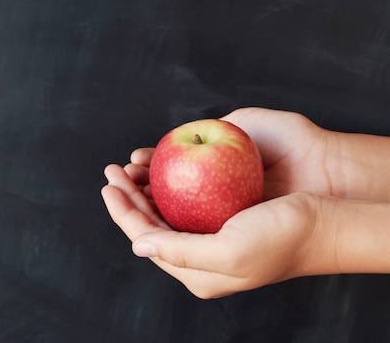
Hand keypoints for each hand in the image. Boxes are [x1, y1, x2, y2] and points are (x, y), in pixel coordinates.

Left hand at [102, 164, 326, 298]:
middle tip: (112, 170)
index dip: (122, 213)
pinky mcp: (224, 209)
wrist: (327, 220)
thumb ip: (180, 252)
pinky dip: (169, 180)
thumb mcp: (229, 252)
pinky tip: (160, 166)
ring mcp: (211, 229)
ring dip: (144, 186)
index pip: (146, 239)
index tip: (108, 187)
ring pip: (166, 207)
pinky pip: (187, 194)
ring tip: (130, 166)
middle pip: (151, 221)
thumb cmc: (282, 238)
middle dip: (128, 195)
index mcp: (197, 270)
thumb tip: (138, 245)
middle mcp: (200, 251)